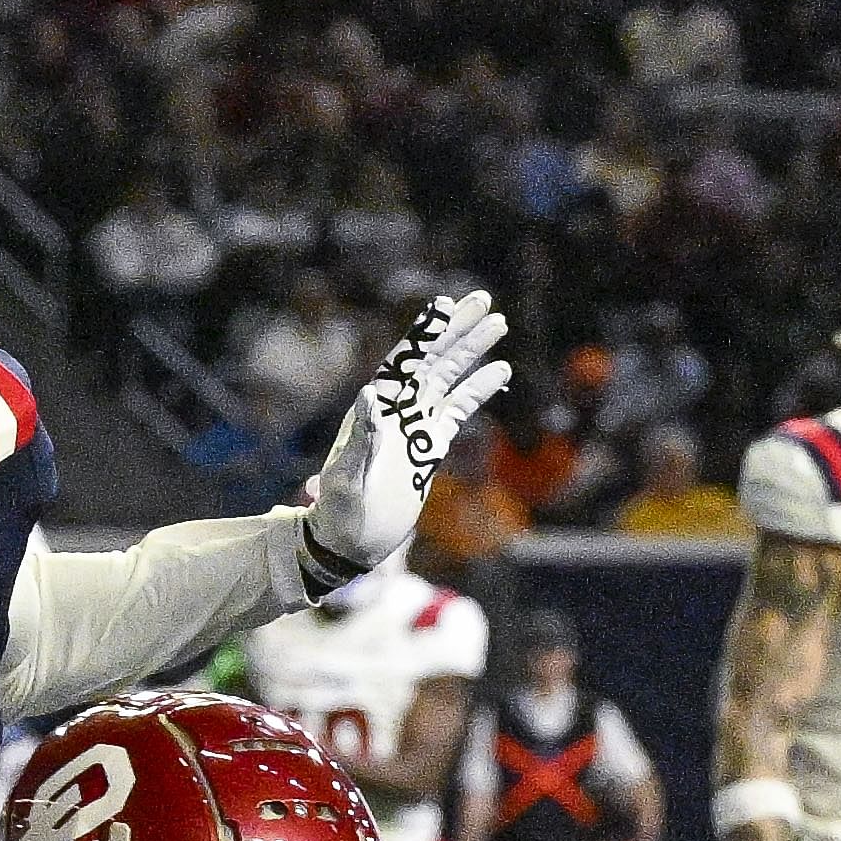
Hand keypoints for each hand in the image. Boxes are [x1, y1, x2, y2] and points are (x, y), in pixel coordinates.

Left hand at [300, 289, 511, 589]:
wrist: (350, 540)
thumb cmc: (340, 509)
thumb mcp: (347, 474)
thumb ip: (362, 436)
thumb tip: (370, 394)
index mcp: (374, 408)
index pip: (403, 360)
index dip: (424, 332)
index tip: (446, 304)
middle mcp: (395, 409)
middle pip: (431, 359)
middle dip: (457, 329)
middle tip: (484, 300)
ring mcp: (415, 425)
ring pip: (449, 378)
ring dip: (472, 351)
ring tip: (499, 324)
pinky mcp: (430, 447)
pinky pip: (458, 410)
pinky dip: (478, 389)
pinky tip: (500, 371)